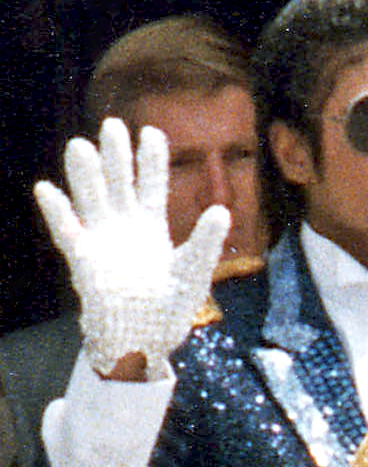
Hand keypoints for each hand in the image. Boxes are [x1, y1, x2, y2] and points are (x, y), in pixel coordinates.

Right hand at [34, 118, 229, 378]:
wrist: (145, 342)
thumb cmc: (170, 308)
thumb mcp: (194, 273)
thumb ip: (206, 243)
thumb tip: (221, 211)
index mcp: (152, 227)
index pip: (150, 185)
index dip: (150, 159)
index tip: (151, 131)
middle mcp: (125, 228)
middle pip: (118, 184)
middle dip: (115, 156)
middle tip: (111, 124)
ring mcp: (103, 242)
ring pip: (92, 201)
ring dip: (85, 176)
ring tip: (80, 146)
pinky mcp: (85, 263)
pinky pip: (68, 233)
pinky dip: (58, 213)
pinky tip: (47, 189)